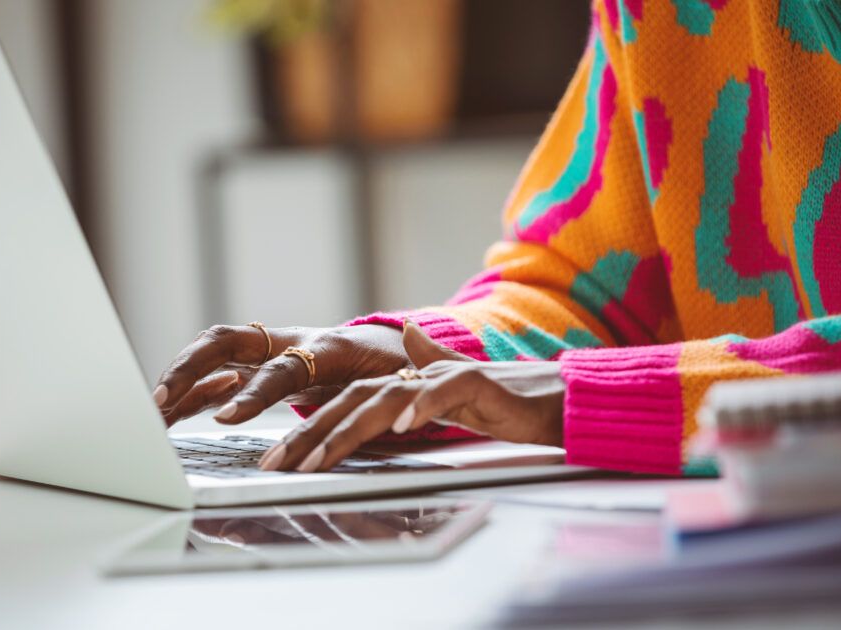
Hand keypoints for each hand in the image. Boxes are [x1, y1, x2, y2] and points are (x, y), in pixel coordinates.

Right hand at [154, 324, 407, 425]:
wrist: (388, 349)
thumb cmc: (397, 363)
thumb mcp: (405, 370)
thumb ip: (404, 371)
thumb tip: (408, 363)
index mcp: (326, 345)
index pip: (281, 368)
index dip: (254, 391)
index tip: (227, 417)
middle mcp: (289, 342)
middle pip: (227, 342)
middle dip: (190, 367)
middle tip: (162, 400)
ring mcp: (269, 352)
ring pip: (212, 354)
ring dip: (180, 378)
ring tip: (151, 409)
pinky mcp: (259, 368)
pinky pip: (217, 377)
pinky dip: (193, 392)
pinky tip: (171, 411)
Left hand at [257, 322, 565, 471]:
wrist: (564, 397)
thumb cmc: (510, 403)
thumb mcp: (456, 392)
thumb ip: (428, 367)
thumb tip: (406, 335)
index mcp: (408, 384)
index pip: (348, 403)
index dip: (310, 429)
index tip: (278, 460)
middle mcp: (420, 376)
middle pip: (353, 400)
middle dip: (310, 433)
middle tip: (276, 464)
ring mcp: (447, 377)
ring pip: (386, 397)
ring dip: (348, 428)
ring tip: (319, 457)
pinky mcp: (480, 383)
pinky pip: (445, 392)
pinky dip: (421, 406)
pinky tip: (401, 426)